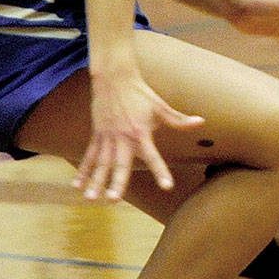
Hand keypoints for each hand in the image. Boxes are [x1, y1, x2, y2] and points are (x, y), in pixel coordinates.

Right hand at [74, 72, 204, 201]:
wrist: (115, 79)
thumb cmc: (141, 94)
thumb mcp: (161, 107)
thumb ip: (179, 120)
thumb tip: (201, 122)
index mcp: (141, 133)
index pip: (153, 156)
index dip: (161, 171)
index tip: (167, 186)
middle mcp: (122, 138)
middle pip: (119, 164)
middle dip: (116, 182)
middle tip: (113, 199)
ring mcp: (107, 137)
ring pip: (101, 163)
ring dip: (95, 180)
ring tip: (90, 198)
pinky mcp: (97, 135)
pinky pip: (89, 155)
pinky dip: (83, 170)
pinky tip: (76, 185)